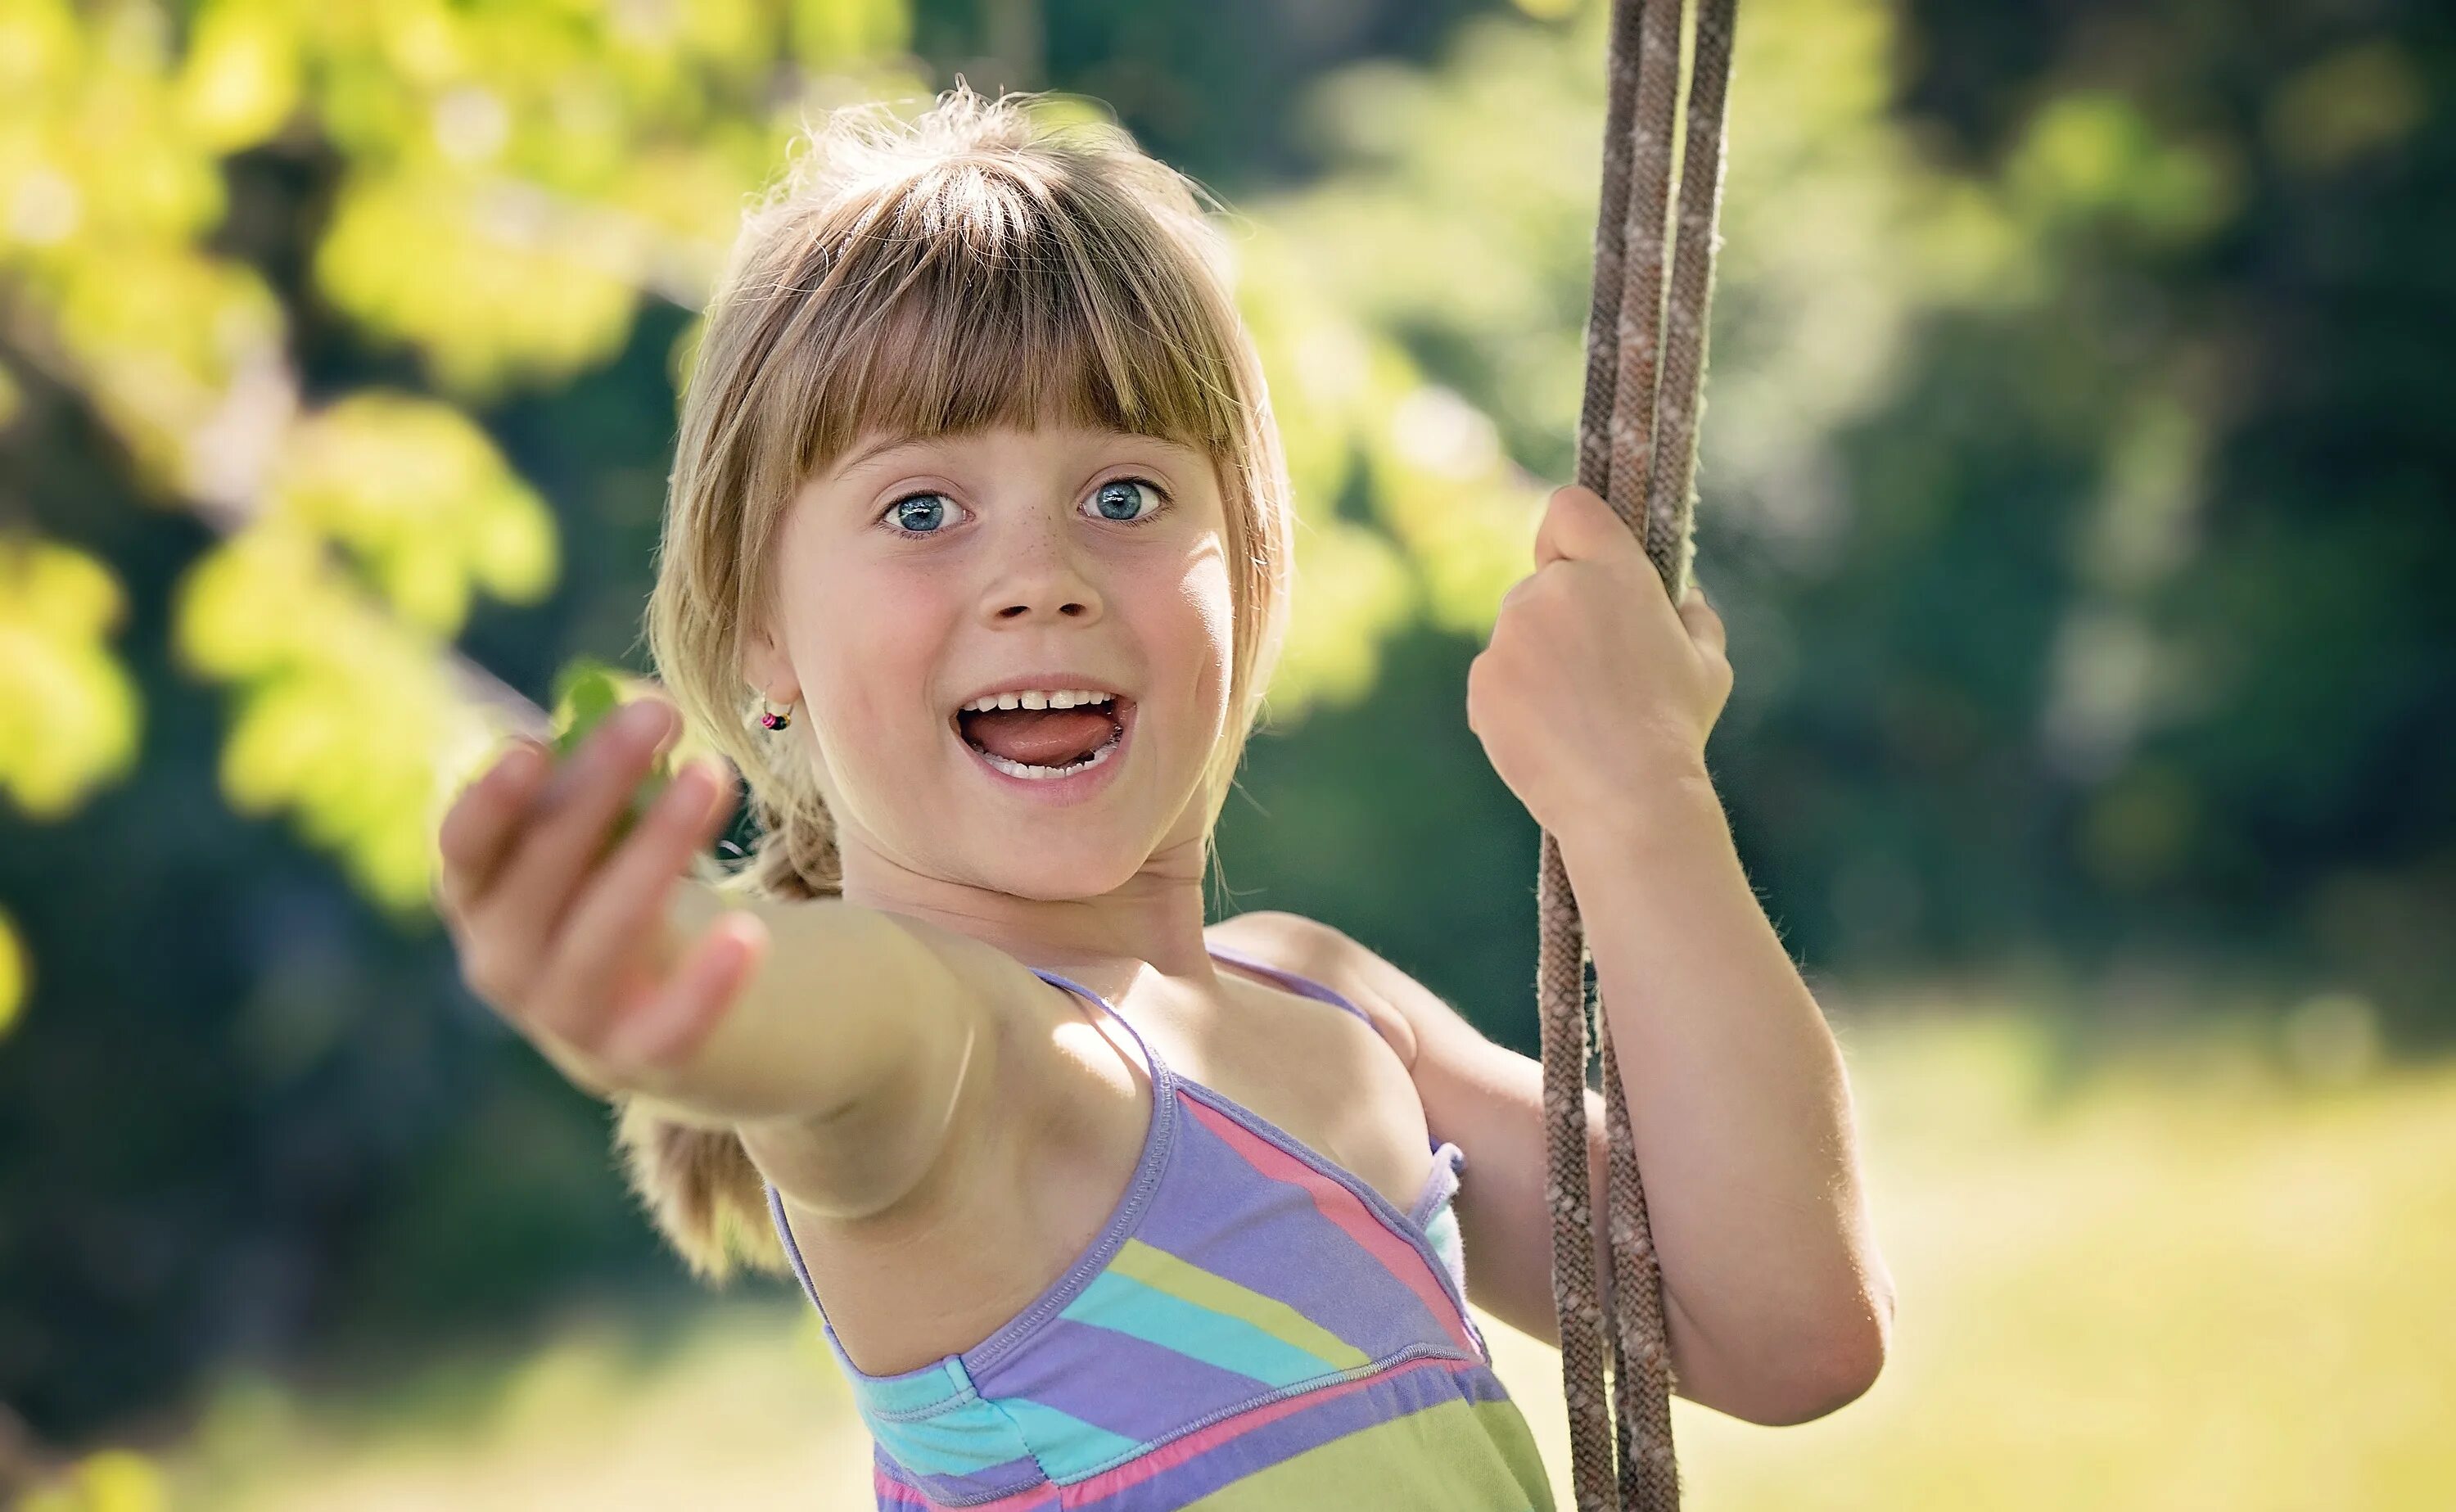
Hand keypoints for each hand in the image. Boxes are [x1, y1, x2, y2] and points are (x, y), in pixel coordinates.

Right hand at [434, 696, 762, 1096]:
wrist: (665, 1016)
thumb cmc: (620, 892)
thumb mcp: (597, 836)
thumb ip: (595, 782)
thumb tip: (621, 709)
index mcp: (479, 896)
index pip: (466, 846)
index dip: (491, 800)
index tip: (534, 745)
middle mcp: (503, 961)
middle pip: (541, 870)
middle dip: (600, 786)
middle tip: (660, 712)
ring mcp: (564, 1019)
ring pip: (603, 933)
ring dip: (657, 849)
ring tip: (713, 773)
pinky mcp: (635, 1060)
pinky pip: (668, 1026)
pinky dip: (707, 984)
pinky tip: (750, 933)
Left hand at [1467, 484, 1731, 835]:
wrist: (1628, 801)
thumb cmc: (1676, 731)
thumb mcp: (1708, 664)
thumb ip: (1692, 617)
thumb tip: (1681, 599)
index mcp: (1614, 572)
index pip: (1569, 508)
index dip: (1572, 534)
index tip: (1580, 563)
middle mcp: (1553, 590)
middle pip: (1543, 580)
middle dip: (1562, 614)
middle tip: (1597, 671)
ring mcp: (1510, 636)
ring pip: (1516, 632)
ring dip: (1537, 659)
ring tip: (1577, 714)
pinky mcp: (1482, 681)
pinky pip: (1494, 677)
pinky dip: (1514, 699)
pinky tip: (1550, 734)